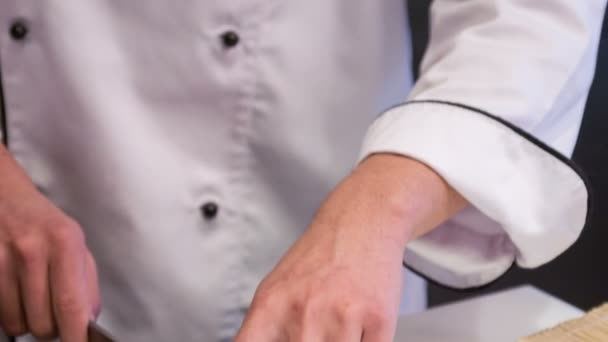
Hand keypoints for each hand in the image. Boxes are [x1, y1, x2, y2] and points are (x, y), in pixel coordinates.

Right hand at [0, 147, 99, 340]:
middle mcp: (32, 250)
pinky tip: (15, 295)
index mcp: (65, 242)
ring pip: (17, 324)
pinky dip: (9, 314)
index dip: (75, 336)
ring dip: (28, 322)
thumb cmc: (41, 220)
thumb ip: (87, 281)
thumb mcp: (75, 241)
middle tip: (53, 311)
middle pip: (43, 323)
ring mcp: (1, 260)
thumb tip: (89, 320)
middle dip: (52, 328)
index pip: (72, 305)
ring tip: (32, 298)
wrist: (1, 194)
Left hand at [235, 154, 465, 340]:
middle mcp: (304, 313)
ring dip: (340, 341)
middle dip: (310, 340)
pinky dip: (365, 340)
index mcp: (271, 306)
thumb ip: (267, 330)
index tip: (280, 341)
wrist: (363, 221)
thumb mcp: (278, 289)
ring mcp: (341, 318)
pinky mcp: (378, 321)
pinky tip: (360, 323)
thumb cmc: (322, 256)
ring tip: (339, 324)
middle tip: (317, 327)